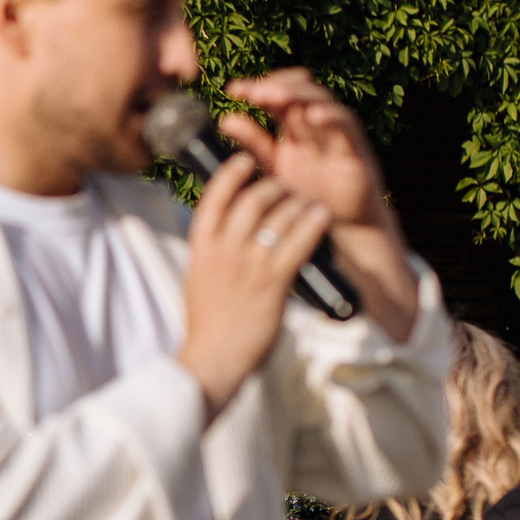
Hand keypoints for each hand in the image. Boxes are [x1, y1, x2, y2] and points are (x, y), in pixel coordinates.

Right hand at [176, 149, 331, 420]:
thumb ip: (211, 251)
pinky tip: (322, 216)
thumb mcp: (198, 277)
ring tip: (310, 202)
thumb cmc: (208, 323)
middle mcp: (223, 250)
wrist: (213, 359)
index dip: (233, 171)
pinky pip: (298, 240)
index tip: (247, 160)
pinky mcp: (273, 281)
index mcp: (201, 247)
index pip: (215, 196)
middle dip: (274, 186)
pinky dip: (313, 223)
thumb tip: (226, 228)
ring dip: (298, 202)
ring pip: (278, 215)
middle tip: (288, 187)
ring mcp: (248, 264)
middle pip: (252, 199)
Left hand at [222, 70, 418, 342]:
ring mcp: (335, 132)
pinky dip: (331, 117)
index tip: (233, 89)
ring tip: (275, 94)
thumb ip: (253, 143)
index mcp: (292, 126)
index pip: (275, 95)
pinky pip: (345, 125)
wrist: (332, 226)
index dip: (256, 88)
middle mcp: (314, 123)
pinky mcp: (354, 148)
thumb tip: (225, 119)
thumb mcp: (272, 168)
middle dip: (275, 86)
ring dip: (298, 94)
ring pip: (320, 100)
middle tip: (252, 90)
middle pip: (298, 90)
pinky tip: (313, 115)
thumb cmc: (303, 195)